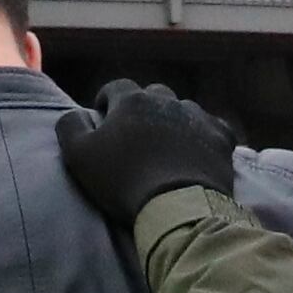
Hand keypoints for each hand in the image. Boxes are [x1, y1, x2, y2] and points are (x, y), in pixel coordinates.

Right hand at [57, 79, 241, 233]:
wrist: (177, 206)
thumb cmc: (123, 181)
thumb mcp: (79, 156)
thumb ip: (70, 127)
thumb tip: (75, 113)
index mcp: (132, 101)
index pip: (115, 87)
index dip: (107, 100)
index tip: (104, 116)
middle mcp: (167, 100)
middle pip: (153, 94)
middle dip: (143, 108)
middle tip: (139, 135)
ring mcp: (198, 117)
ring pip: (184, 109)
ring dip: (175, 121)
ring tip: (170, 145)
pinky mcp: (222, 137)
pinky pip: (214, 127)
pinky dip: (205, 135)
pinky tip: (201, 150)